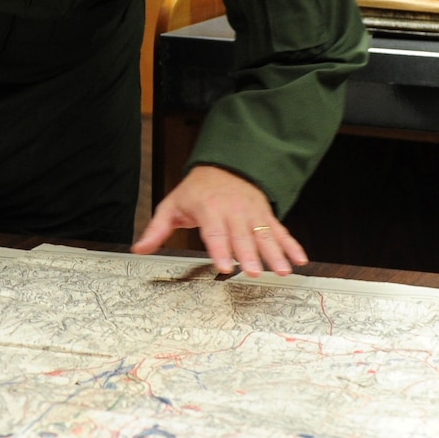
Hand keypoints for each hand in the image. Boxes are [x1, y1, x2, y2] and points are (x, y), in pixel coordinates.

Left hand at [132, 165, 306, 276]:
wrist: (224, 164)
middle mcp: (233, 211)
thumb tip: (139, 249)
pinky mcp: (265, 215)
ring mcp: (252, 213)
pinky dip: (292, 244)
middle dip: (250, 255)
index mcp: (209, 209)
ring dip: (275, 253)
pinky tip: (299, 259)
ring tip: (283, 270)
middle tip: (256, 273)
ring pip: (265, 235)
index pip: (215, 233)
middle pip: (242, 236)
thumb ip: (157, 230)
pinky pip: (280, 231)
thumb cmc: (196, 190)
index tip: (225, 267)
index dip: (220, 250)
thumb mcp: (172, 205)